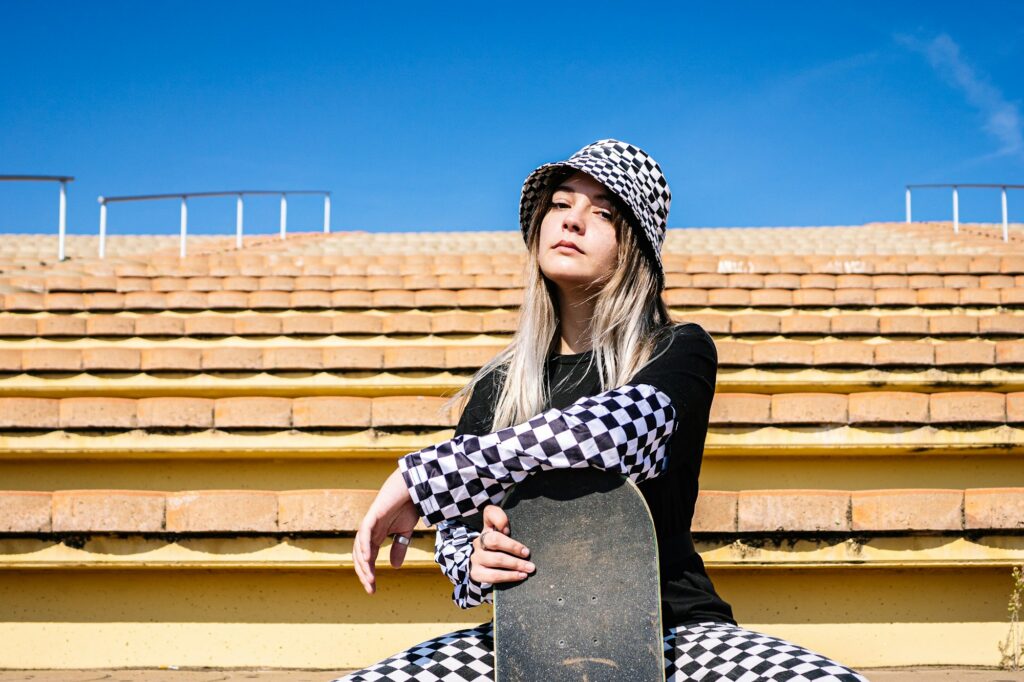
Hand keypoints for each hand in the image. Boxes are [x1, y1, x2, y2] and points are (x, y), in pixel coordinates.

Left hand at [353, 467, 420, 594]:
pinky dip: (364, 547)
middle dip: (364, 574)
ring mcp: (369, 523)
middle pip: (360, 556)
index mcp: (376, 536)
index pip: (367, 559)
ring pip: (360, 548)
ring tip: (370, 579)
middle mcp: (369, 531)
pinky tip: (368, 559)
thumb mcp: (405, 532)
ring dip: (364, 565)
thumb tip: (394, 566)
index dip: (369, 574)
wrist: (412, 487)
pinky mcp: (372, 515)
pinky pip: (364, 534)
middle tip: (370, 589)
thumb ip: (399, 548)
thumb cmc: (408, 505)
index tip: (373, 590)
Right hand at [469, 505, 534, 583]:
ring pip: (496, 560)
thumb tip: (506, 530)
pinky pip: (493, 576)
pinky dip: (509, 576)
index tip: (509, 530)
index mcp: (487, 528)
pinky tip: (520, 576)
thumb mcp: (503, 535)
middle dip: (513, 547)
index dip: (500, 520)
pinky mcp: (476, 573)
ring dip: (515, 565)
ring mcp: (476, 558)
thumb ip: (505, 524)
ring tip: (529, 568)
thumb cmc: (500, 548)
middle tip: (528, 554)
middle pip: (494, 540)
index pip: (490, 514)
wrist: (483, 567)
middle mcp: (479, 541)